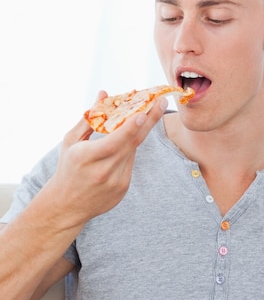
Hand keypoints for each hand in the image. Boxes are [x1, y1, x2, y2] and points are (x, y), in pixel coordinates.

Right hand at [37, 93, 168, 229]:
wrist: (67, 205)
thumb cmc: (68, 168)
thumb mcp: (71, 142)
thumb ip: (89, 118)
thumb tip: (103, 94)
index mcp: (87, 158)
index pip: (114, 142)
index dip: (129, 128)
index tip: (143, 113)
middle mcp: (103, 171)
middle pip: (132, 143)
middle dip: (149, 121)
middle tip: (161, 102)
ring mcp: (116, 182)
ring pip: (132, 151)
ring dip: (138, 133)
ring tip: (145, 114)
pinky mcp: (123, 188)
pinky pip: (130, 163)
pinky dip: (129, 150)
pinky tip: (123, 145)